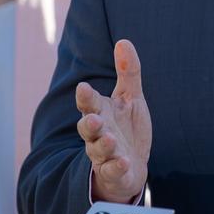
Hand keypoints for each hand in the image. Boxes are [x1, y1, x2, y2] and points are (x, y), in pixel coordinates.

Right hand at [76, 39, 151, 203]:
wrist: (131, 168)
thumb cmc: (126, 129)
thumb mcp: (130, 98)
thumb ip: (128, 72)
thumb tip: (124, 41)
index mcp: (100, 113)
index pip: (89, 103)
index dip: (85, 96)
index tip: (83, 87)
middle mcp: (98, 134)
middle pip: (87, 128)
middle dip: (89, 124)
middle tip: (93, 119)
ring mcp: (104, 155)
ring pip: (98, 150)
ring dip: (103, 145)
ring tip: (111, 139)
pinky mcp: (114, 173)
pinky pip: (112, 171)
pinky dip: (116, 167)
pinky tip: (124, 161)